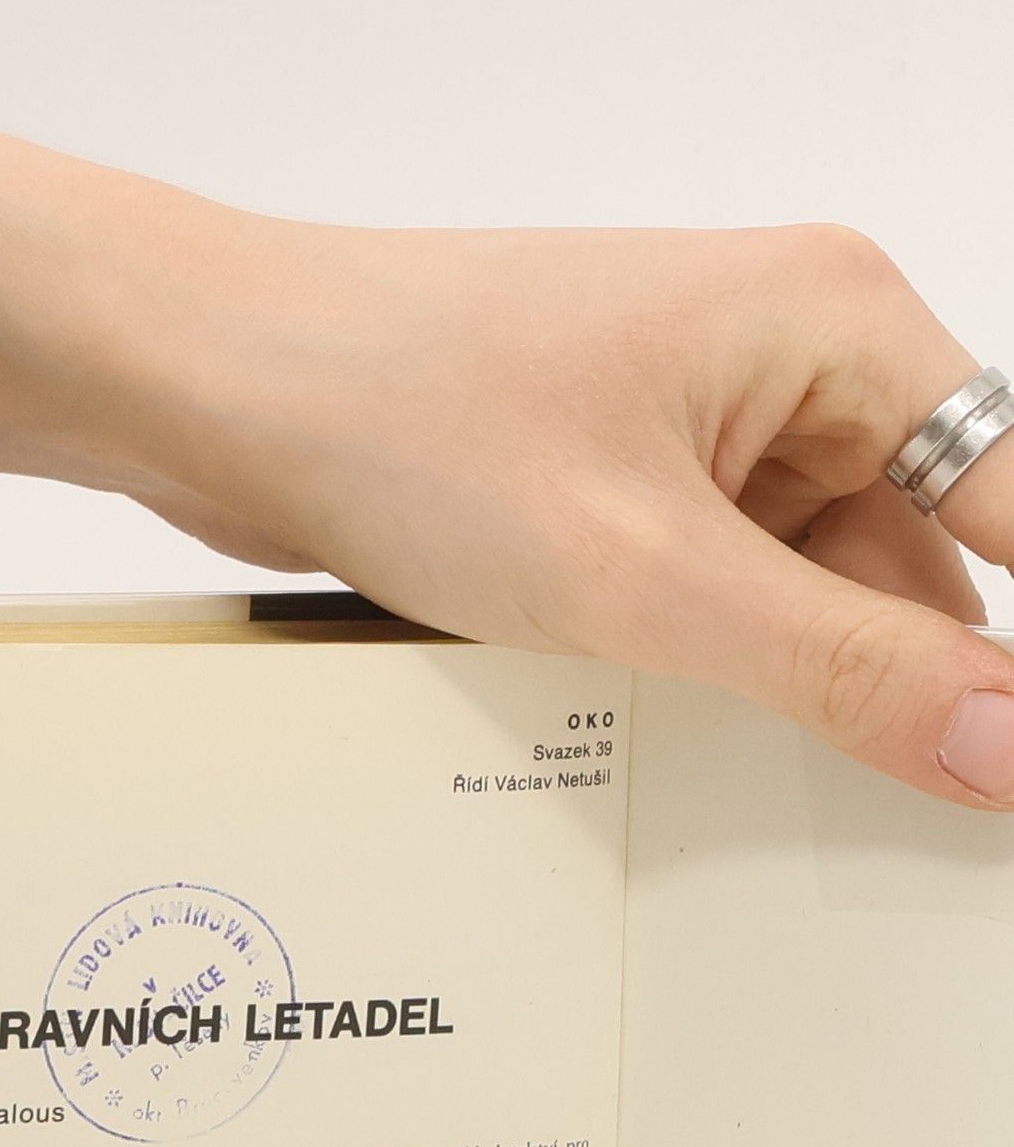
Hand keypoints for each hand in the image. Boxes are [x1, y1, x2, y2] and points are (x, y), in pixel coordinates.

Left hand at [119, 218, 1013, 806]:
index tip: (998, 770)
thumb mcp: (647, 569)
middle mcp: (778, 364)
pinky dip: (692, 662)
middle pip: (909, 563)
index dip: (1013, 657)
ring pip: (796, 589)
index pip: (1013, 509)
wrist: (213, 384)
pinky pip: (700, 589)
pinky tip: (653, 718)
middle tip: (886, 818)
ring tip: (724, 755)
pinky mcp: (603, 480)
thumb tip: (1012, 744)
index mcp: (836, 328)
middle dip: (889, 682)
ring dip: (778, 682)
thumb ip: (843, 664)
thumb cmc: (400, 414)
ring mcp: (682, 426)